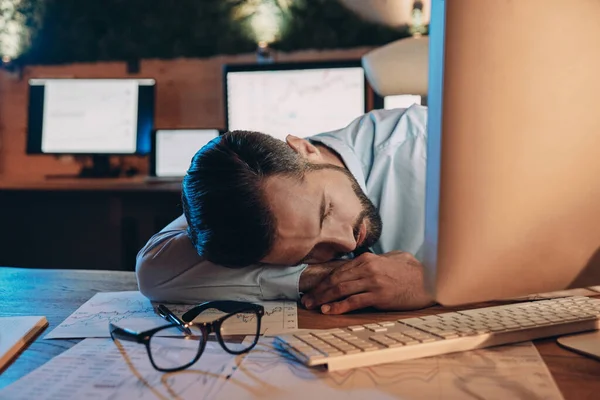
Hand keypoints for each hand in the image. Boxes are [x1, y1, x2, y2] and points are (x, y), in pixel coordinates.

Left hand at [301, 251, 434, 313]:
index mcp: (367, 258)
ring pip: (341, 290)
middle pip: (336, 280)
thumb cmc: (410, 270)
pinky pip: (354, 301)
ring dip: (324, 298)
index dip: (323, 280)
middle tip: (307, 299)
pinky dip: (339, 306)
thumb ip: (372, 261)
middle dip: (319, 290)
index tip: (313, 288)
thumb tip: (357, 264)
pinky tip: (328, 310)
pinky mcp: (379, 295)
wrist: (429, 280)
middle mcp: (367, 268)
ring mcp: (373, 282)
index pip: (339, 270)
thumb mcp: (389, 258)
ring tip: (313, 305)